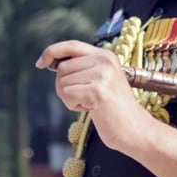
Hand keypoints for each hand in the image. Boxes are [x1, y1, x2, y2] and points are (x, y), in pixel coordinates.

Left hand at [36, 41, 156, 153]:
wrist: (136, 130)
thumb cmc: (114, 110)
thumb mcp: (101, 81)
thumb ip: (82, 69)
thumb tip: (51, 62)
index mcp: (106, 55)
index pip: (71, 45)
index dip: (52, 51)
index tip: (40, 63)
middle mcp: (105, 60)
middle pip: (62, 68)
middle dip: (64, 86)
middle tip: (83, 99)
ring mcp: (102, 74)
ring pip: (62, 83)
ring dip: (69, 98)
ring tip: (90, 104)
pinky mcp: (97, 90)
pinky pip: (66, 95)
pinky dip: (73, 106)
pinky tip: (91, 110)